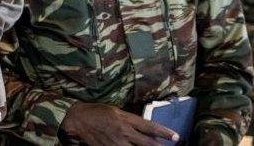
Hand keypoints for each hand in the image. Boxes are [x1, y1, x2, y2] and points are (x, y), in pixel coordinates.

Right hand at [61, 102, 177, 145]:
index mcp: (125, 119)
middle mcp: (124, 132)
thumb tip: (143, 129)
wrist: (77, 120)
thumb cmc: (96, 112)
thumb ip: (128, 119)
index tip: (176, 137)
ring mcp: (117, 143)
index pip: (149, 126)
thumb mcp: (114, 111)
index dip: (164, 132)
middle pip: (148, 143)